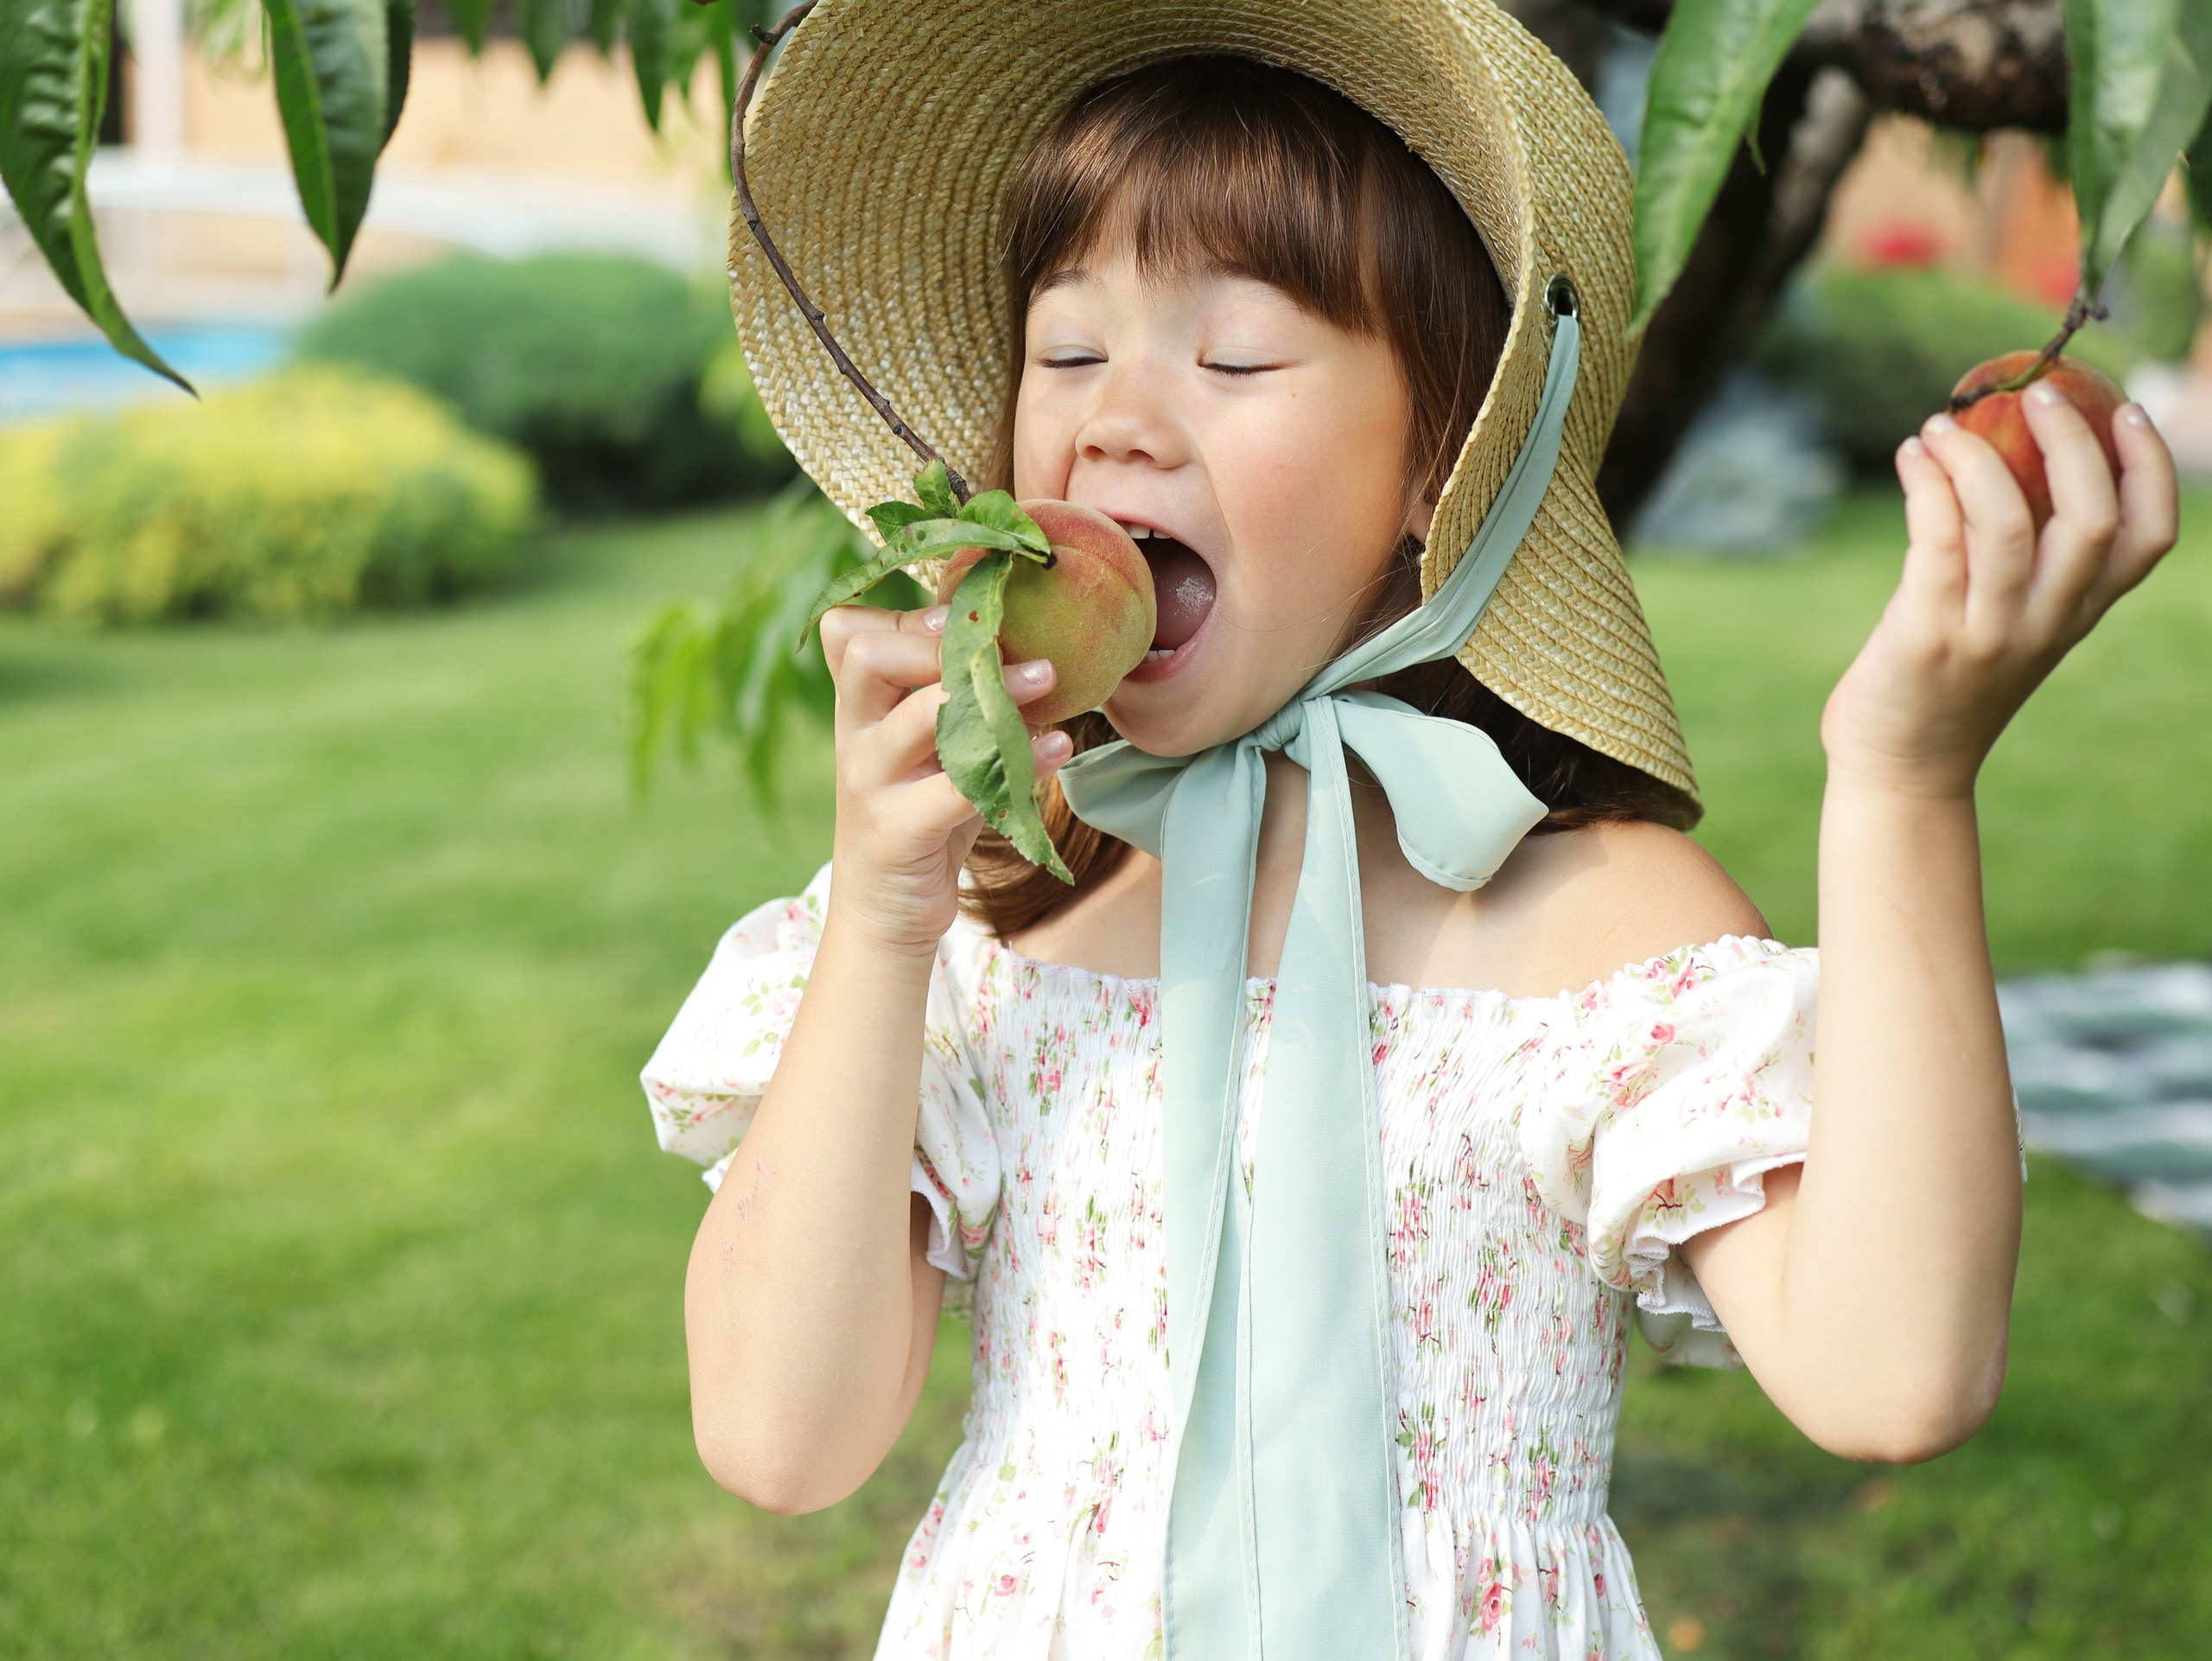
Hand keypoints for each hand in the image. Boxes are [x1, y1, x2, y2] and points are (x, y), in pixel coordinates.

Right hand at [819, 604, 1071, 958]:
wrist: (886, 912)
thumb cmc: (921, 817)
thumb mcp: (929, 750)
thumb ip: (957, 700)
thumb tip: (1030, 641)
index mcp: (858, 709)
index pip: (848, 632)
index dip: (904, 616)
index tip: (960, 619)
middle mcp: (855, 738)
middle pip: (868, 656)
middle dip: (940, 641)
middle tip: (1002, 644)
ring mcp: (871, 784)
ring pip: (920, 715)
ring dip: (994, 691)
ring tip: (1048, 678)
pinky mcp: (898, 831)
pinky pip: (961, 785)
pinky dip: (1020, 760)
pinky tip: (1057, 747)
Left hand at [1821, 385, 2178, 797]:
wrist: (1903, 765)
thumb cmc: (1949, 678)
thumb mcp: (2012, 622)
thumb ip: (2027, 562)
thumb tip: (2011, 452)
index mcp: (2080, 613)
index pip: (2150, 537)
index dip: (2151, 467)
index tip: (2126, 410)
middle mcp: (2048, 622)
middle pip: (2090, 517)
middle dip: (2069, 442)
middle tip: (2036, 394)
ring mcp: (1990, 632)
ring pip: (2006, 522)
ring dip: (1973, 456)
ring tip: (1939, 424)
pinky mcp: (1928, 635)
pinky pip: (1936, 540)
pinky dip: (1925, 484)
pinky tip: (1911, 457)